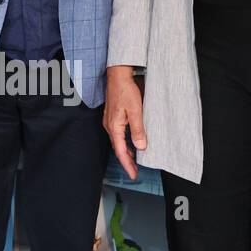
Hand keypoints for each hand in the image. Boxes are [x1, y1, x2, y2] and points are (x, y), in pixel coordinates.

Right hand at [104, 65, 146, 179]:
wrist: (118, 75)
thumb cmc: (125, 91)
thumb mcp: (135, 111)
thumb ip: (137, 129)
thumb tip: (140, 147)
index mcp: (114, 127)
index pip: (121, 151)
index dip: (128, 164)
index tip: (133, 174)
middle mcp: (109, 125)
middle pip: (118, 148)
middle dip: (126, 160)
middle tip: (135, 171)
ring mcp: (110, 121)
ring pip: (118, 141)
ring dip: (126, 151)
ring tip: (135, 160)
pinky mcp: (113, 116)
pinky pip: (118, 134)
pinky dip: (125, 142)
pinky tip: (131, 142)